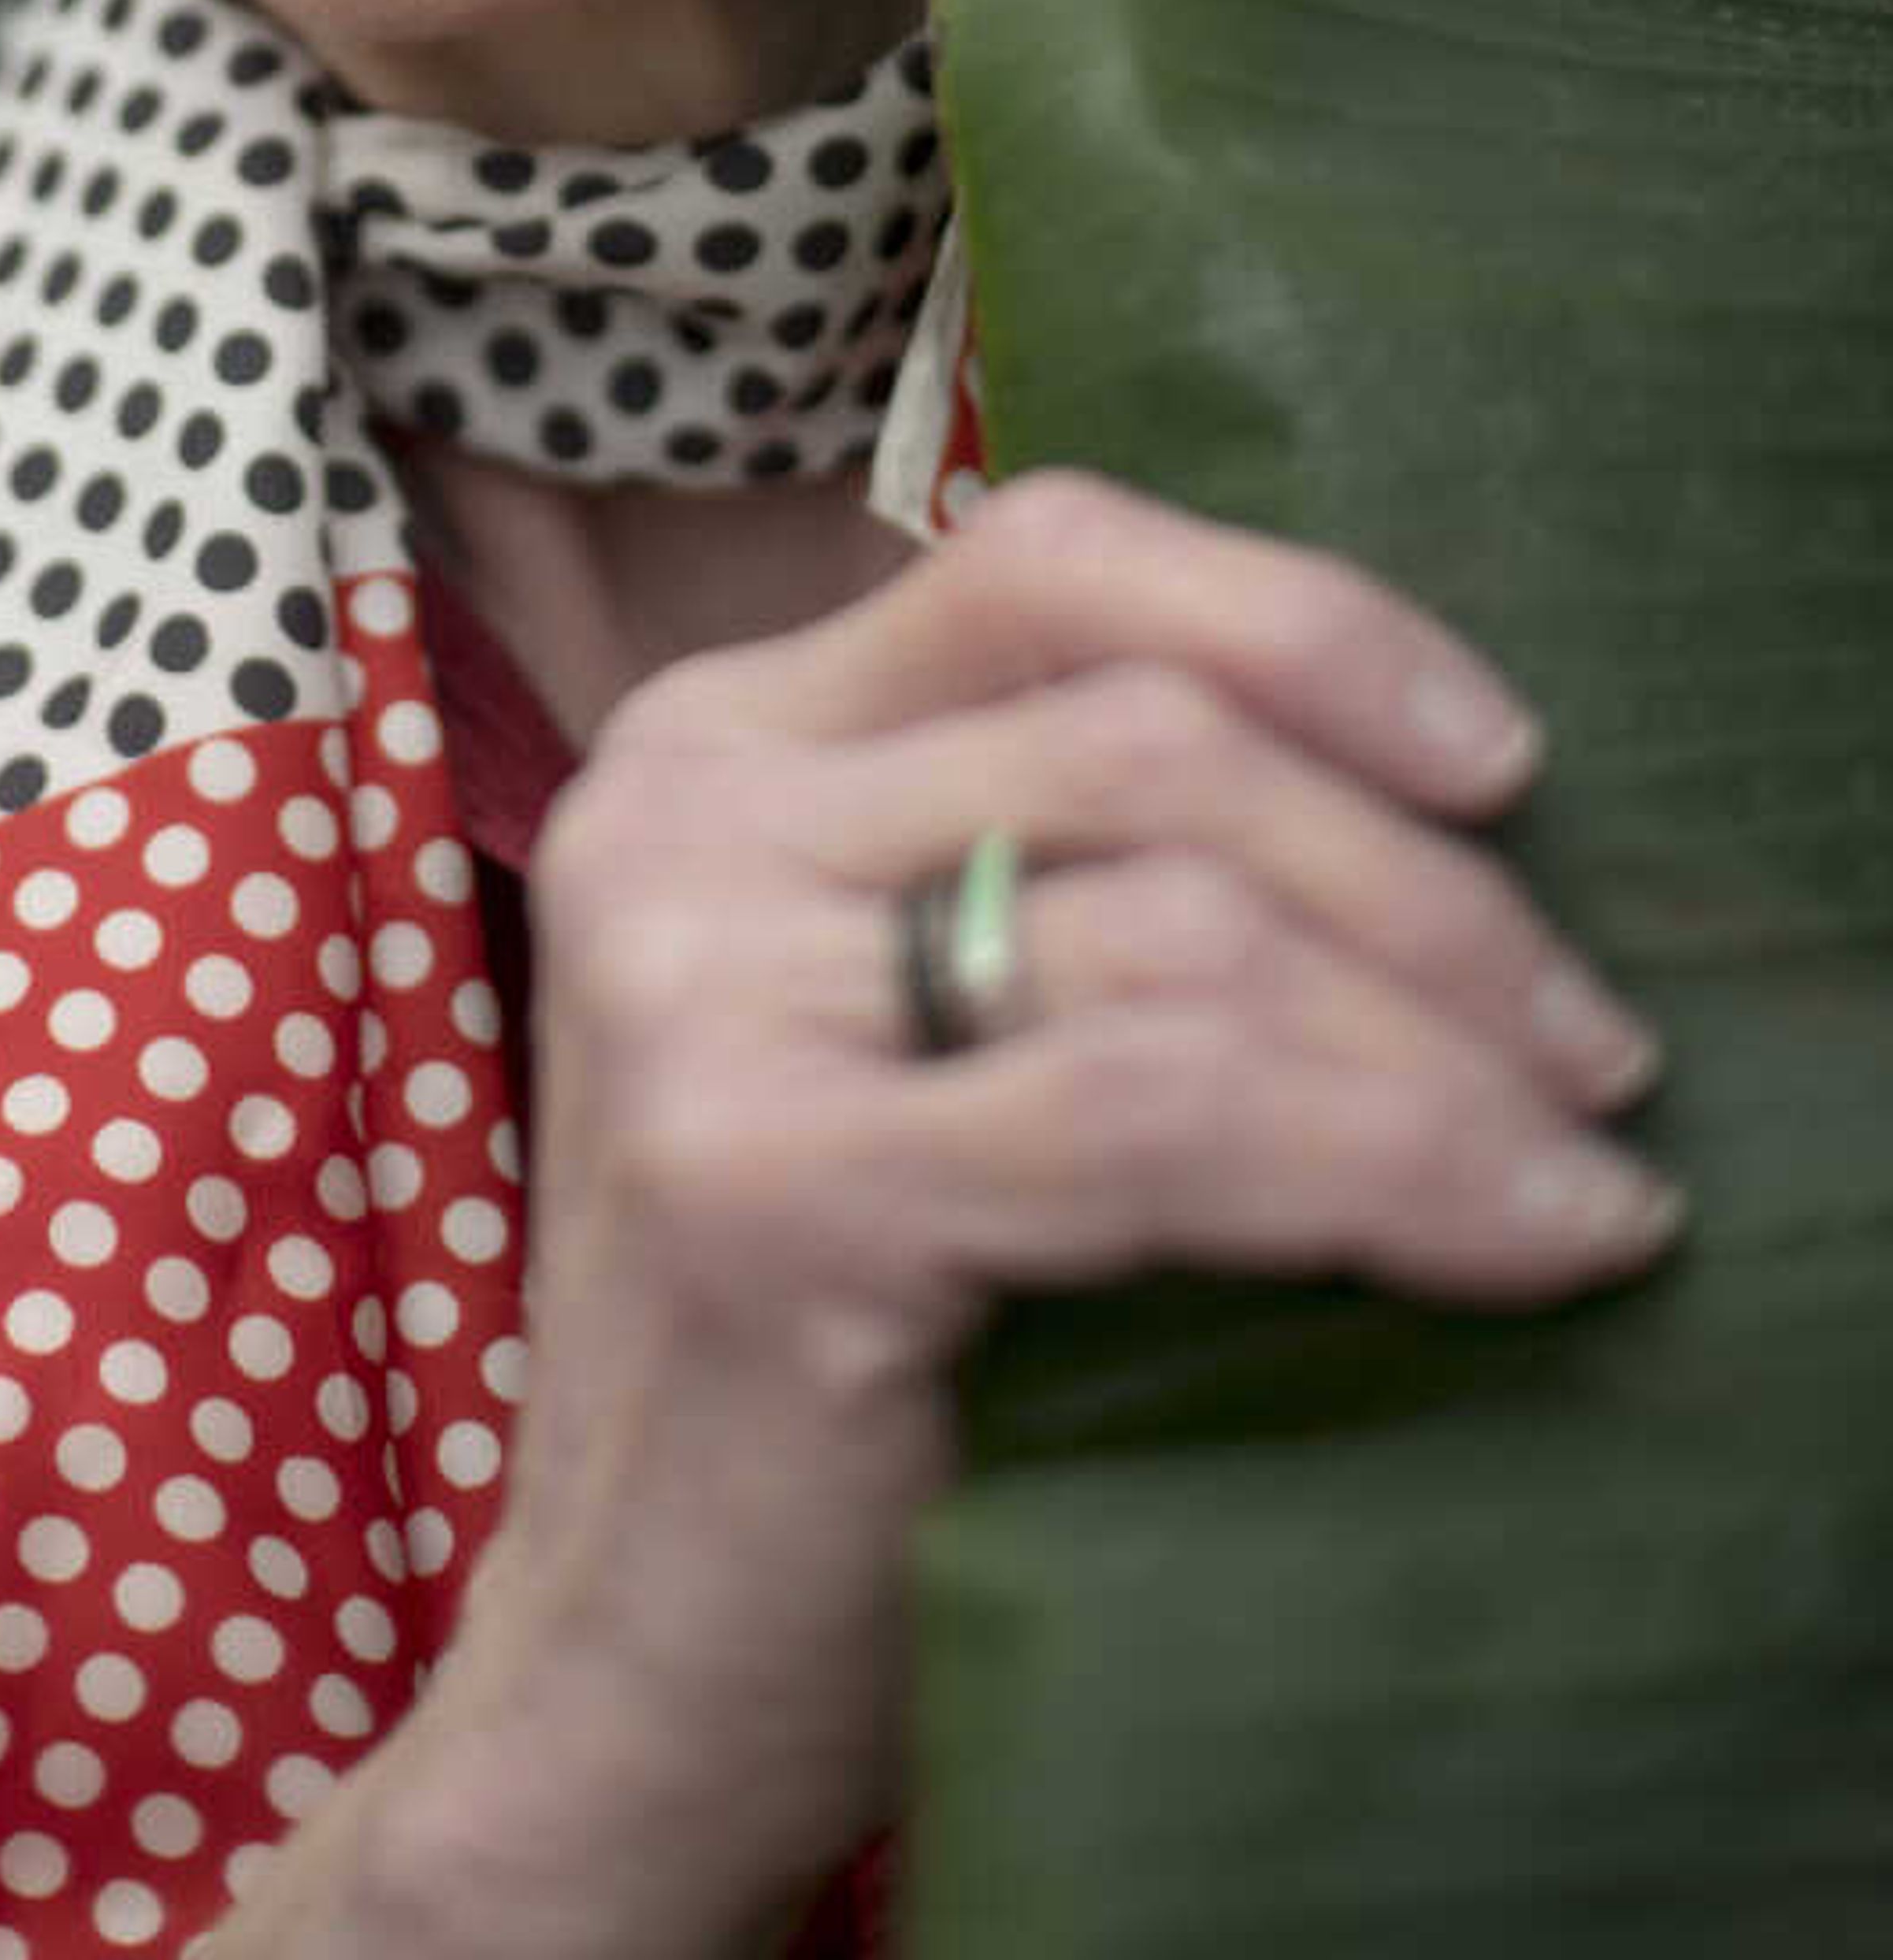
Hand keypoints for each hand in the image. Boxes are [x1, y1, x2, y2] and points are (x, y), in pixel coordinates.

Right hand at [343, 471, 1678, 1959]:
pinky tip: (1528, 1235)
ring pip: (1188, 924)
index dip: (1305, 622)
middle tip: (1586, 1038)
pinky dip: (1399, 1169)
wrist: (632, 1660)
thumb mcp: (903, 1029)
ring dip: (1447, 1048)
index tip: (1501, 760)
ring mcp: (693, 989)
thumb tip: (1425, 793)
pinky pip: (1166, 1113)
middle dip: (1426, 884)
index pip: (1047, 558)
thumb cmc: (826, 1344)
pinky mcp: (762, 1180)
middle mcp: (674, 821)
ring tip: (1572, 1154)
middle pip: (1151, 735)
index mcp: (709, 744)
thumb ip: (1047, 864)